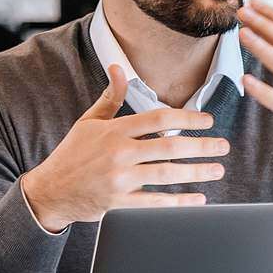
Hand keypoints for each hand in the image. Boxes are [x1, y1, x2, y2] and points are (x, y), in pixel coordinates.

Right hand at [21, 64, 226, 231]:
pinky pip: (156, 203)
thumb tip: (118, 67)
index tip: (208, 120)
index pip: (159, 118)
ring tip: (217, 170)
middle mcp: (119, 153)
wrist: (49, 191)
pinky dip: (180, 203)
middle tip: (223, 146)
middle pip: (170, 146)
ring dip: (197, 172)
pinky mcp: (119, 204)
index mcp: (114, 130)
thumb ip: (110, 96)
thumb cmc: (72, 154)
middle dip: (202, 145)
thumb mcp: (89, 121)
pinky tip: (198, 199)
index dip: (188, 117)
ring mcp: (120, 180)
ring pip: (168, 174)